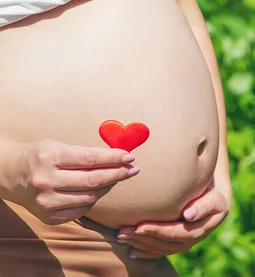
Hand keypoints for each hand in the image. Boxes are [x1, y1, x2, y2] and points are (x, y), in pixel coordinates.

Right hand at [1, 139, 138, 224]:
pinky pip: (82, 210)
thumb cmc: (41, 156)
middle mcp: (45, 181)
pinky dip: (93, 200)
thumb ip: (87, 153)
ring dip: (108, 187)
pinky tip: (96, 190)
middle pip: (93, 181)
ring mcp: (45, 202)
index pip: (90, 159)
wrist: (10, 174)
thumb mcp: (59, 146)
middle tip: (133, 169)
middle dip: (118, 174)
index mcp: (49, 157)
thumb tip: (120, 158)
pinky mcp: (48, 217)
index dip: (113, 158)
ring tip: (115, 178)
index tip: (129, 156)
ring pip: (90, 197)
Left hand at [117, 178, 229, 258]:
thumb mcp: (213, 198)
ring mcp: (181, 245)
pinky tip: (130, 249)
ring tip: (120, 236)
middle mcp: (190, 241)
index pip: (175, 233)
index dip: (157, 231)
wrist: (214, 201)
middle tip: (122, 231)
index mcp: (199, 230)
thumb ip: (203, 206)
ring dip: (139, 244)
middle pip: (163, 243)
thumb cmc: (212, 195)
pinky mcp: (175, 244)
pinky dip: (144, 251)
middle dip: (142, 238)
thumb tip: (189, 215)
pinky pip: (158, 251)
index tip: (140, 225)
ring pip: (158, 248)